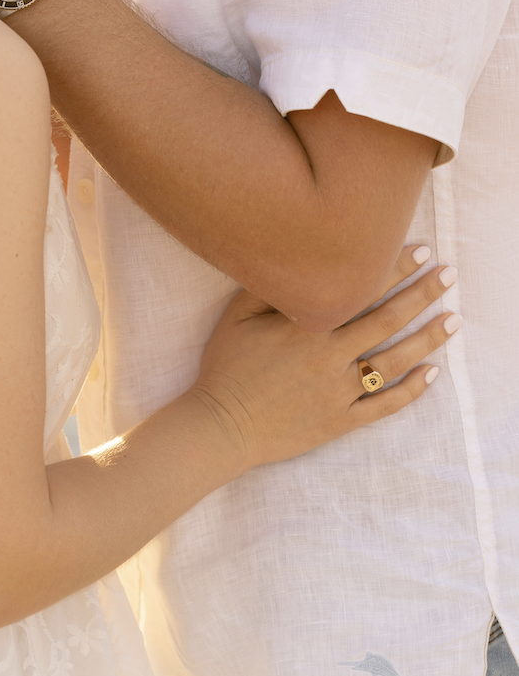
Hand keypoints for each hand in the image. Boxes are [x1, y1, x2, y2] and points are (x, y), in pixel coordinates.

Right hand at [190, 247, 457, 471]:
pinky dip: (411, 390)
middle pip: (387, 319)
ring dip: (428, 339)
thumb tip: (296, 259)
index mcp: (306, 326)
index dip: (391, 267)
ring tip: (453, 320)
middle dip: (421, 293)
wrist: (221, 426)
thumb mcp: (236, 317)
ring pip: (394, 361)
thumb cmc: (226, 367)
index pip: (359, 289)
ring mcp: (338, 391)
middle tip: (448, 274)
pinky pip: (385, 405)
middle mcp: (329, 355)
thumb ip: (267, 287)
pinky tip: (432, 374)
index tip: (419, 250)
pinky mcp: (341, 420)